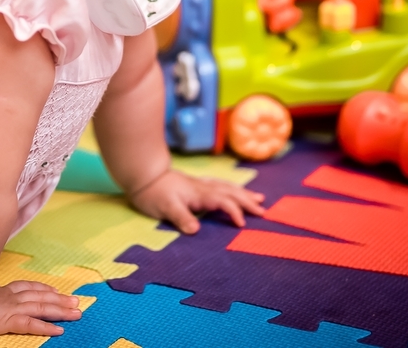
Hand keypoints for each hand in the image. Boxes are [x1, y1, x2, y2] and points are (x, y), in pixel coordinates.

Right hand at [0, 280, 81, 337]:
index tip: (54, 290)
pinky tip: (59, 331)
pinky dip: (45, 327)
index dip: (42, 288)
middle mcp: (8, 297)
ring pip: (40, 307)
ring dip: (60, 310)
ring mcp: (8, 308)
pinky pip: (30, 324)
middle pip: (39, 296)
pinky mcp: (6, 320)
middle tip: (77, 301)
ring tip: (76, 313)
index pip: (25, 287)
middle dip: (59, 299)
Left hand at [130, 169, 264, 233]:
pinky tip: (235, 190)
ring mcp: (201, 185)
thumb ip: (181, 218)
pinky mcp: (196, 184)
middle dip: (248, 201)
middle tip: (263, 211)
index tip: (241, 224)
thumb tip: (195, 230)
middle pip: (231, 192)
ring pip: (228, 187)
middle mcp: (203, 188)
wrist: (143, 175)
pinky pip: (221, 185)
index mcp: (199, 194)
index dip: (234, 212)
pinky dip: (232, 188)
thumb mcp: (165, 208)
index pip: (223, 201)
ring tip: (259, 198)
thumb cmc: (153, 193)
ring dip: (244, 193)